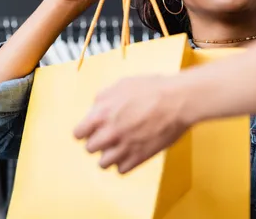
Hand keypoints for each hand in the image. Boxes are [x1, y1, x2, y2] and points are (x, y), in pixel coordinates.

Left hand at [73, 75, 188, 173]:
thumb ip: (103, 98)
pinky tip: (130, 152)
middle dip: (97, 142)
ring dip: (109, 156)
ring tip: (119, 147)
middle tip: (108, 136)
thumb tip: (95, 108)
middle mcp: (110, 133)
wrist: (178, 100)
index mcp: (102, 113)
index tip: (91, 131)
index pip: (78, 134)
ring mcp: (125, 147)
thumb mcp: (121, 84)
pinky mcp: (140, 157)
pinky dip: (124, 163)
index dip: (84, 131)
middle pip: (90, 149)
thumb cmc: (153, 89)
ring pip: (103, 164)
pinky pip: (121, 170)